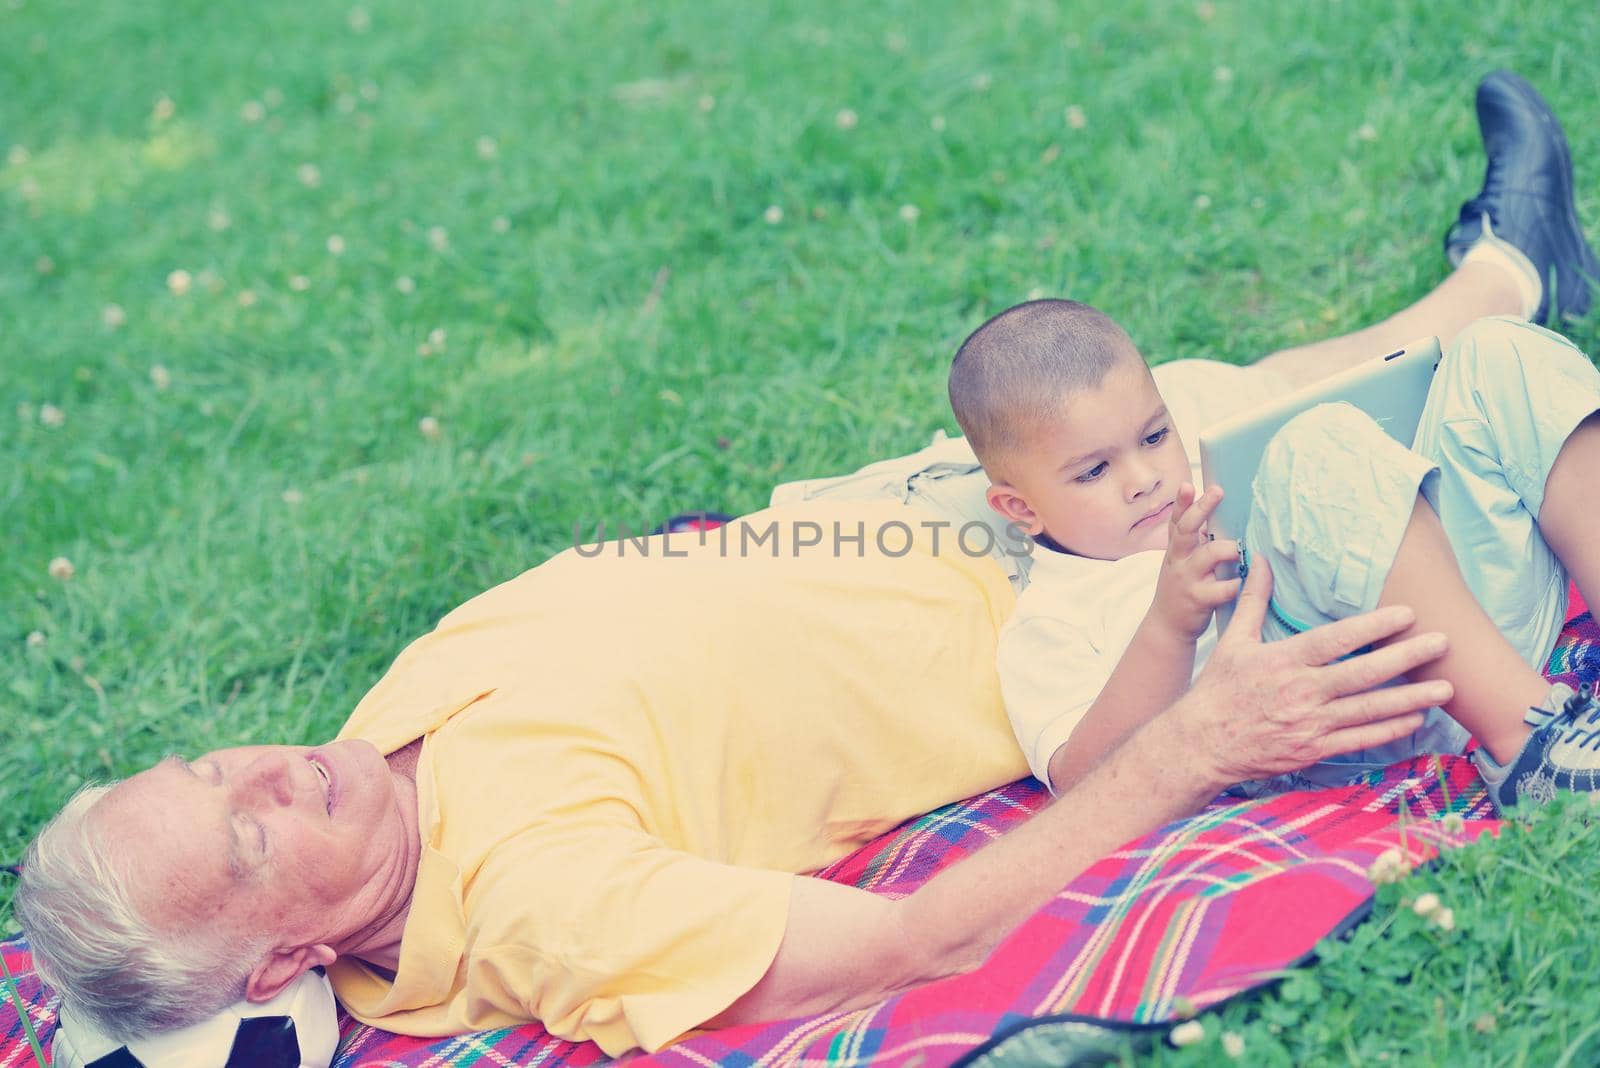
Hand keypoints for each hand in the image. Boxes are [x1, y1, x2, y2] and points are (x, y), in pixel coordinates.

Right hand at [1150, 484, 1241, 639]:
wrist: (1166, 626)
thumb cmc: (1181, 588)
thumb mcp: (1181, 562)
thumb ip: (1195, 541)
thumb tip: (1218, 517)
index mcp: (1176, 550)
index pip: (1177, 521)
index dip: (1182, 502)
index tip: (1188, 485)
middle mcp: (1179, 561)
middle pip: (1186, 530)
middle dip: (1201, 509)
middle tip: (1218, 492)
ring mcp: (1188, 579)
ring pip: (1206, 556)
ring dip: (1225, 549)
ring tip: (1239, 548)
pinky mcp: (1198, 600)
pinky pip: (1219, 589)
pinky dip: (1232, 585)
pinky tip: (1242, 582)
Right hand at [1173, 554, 1452, 785]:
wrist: (1201, 744)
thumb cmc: (1217, 690)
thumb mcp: (1233, 640)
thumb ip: (1254, 599)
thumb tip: (1260, 558)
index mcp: (1284, 660)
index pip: (1337, 639)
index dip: (1375, 626)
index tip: (1407, 613)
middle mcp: (1302, 691)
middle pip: (1364, 673)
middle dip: (1408, 657)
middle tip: (1443, 643)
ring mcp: (1310, 724)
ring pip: (1370, 709)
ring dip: (1412, 697)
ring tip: (1447, 687)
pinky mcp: (1313, 749)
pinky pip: (1360, 739)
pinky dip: (1390, 730)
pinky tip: (1415, 719)